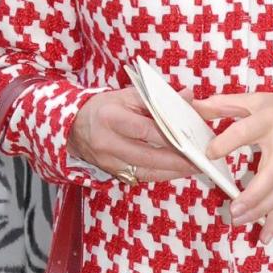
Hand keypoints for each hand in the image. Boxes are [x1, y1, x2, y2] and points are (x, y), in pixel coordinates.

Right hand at [69, 88, 196, 182]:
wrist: (73, 127)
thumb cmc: (104, 107)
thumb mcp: (127, 95)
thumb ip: (159, 98)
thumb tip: (188, 96)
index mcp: (110, 118)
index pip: (146, 129)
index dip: (170, 136)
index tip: (192, 139)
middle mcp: (107, 143)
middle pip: (148, 156)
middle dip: (176, 160)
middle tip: (199, 160)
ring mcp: (108, 161)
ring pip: (146, 171)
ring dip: (172, 171)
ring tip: (194, 168)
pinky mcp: (111, 173)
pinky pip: (141, 177)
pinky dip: (161, 175)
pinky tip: (177, 171)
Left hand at [192, 89, 272, 234]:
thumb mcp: (256, 100)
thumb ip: (224, 105)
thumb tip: (195, 107)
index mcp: (268, 121)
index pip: (246, 132)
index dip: (227, 143)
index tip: (209, 154)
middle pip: (270, 174)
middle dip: (252, 194)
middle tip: (233, 208)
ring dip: (260, 210)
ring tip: (238, 220)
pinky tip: (264, 237)